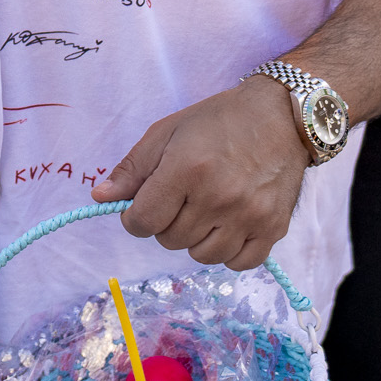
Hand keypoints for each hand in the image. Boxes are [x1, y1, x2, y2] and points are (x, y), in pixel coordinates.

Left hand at [91, 77, 306, 269]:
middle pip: (169, 240)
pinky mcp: (273, 228)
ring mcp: (249, 216)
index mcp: (186, 169)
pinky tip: (225, 227)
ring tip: (203, 211)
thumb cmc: (218, 121)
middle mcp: (218, 197)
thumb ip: (132, 169)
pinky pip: (238, 264)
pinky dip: (226, 252)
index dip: (134, 218)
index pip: (143, 221)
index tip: (140, 207)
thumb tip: (100, 198)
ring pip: (201, 256)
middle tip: (179, 199)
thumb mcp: (166, 132)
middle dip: (164, 223)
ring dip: (194, 239)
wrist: (280, 116)